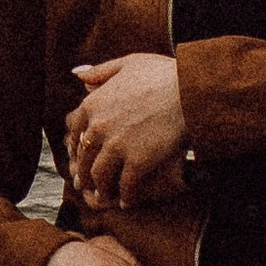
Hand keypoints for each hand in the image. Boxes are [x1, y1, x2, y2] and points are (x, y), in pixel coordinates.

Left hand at [67, 52, 190, 208]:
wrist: (190, 91)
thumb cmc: (163, 74)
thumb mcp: (127, 63)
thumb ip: (100, 71)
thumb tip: (78, 75)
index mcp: (93, 104)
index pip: (75, 131)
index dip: (77, 145)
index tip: (81, 155)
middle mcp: (99, 127)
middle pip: (85, 157)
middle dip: (85, 172)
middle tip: (87, 183)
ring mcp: (117, 146)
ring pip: (100, 175)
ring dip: (102, 189)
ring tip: (105, 196)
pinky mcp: (137, 162)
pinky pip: (125, 186)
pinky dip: (125, 197)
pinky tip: (127, 202)